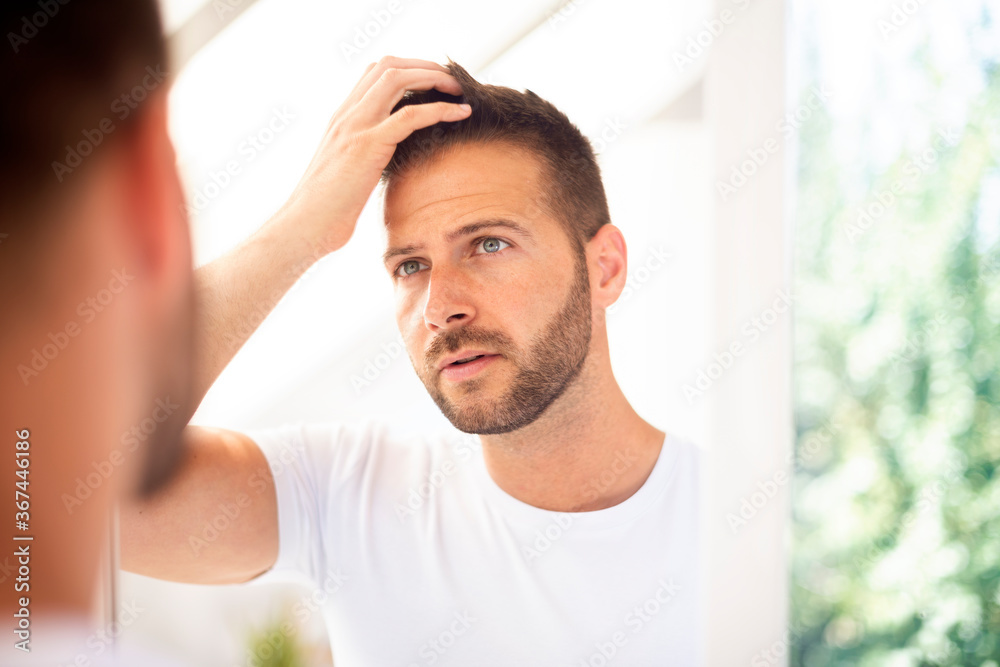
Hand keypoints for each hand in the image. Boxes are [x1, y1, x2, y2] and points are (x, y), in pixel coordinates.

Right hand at [276, 56, 470, 253]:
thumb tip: (384, 165)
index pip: (374, 73)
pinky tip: (461, 113)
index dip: (409, 70)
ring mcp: (355, 127)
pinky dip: (440, 109)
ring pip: (397, 79)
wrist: (303, 227)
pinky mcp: (367, 146)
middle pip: (388, 66)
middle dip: (425, 66)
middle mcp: (346, 115)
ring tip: (459, 91)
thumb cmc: (325, 210)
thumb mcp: (346, 173)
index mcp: (341, 119)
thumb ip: (363, 158)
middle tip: (453, 82)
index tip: (434, 83)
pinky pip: (409, 116)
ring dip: (434, 78)